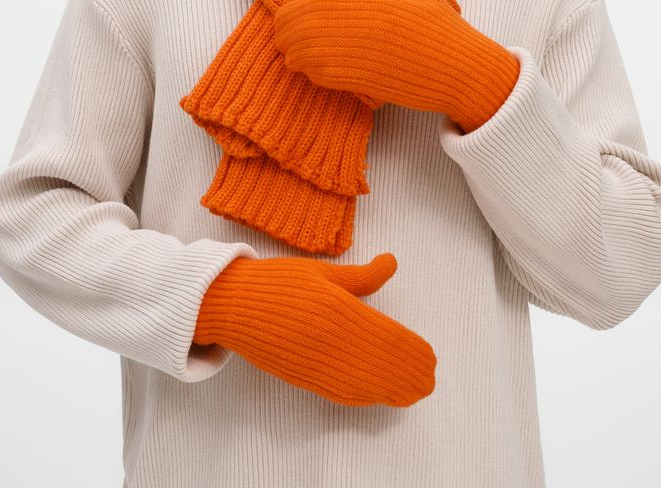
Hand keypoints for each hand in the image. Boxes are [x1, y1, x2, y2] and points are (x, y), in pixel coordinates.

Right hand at [194, 252, 435, 406]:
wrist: (231, 303)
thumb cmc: (278, 282)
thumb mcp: (321, 271)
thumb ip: (360, 276)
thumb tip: (392, 263)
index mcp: (336, 307)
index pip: (383, 333)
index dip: (409, 348)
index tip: (429, 355)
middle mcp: (328, 338)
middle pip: (378, 362)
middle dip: (406, 372)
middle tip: (428, 379)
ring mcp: (313, 361)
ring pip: (361, 382)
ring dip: (390, 389)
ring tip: (411, 392)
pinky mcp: (299, 375)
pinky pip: (337, 391)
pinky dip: (362, 396)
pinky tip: (376, 396)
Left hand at [273, 0, 519, 131]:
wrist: (469, 75)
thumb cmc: (447, 33)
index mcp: (378, 5)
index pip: (319, 4)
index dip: (292, 11)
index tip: (284, 14)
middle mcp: (368, 31)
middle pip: (307, 30)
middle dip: (287, 34)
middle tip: (282, 36)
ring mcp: (368, 59)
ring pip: (311, 56)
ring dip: (296, 55)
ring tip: (292, 53)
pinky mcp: (370, 85)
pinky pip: (328, 78)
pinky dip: (313, 74)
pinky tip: (312, 70)